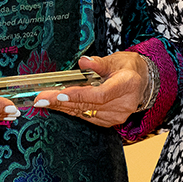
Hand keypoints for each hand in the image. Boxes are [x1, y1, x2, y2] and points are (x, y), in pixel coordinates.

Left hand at [31, 53, 147, 126]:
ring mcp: (117, 116)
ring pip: (85, 113)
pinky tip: (59, 105)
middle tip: (41, 99)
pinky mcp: (111, 122)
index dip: (78, 96)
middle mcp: (123, 104)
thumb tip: (84, 62)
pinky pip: (87, 117)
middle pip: (88, 105)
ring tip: (45, 101)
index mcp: (127, 85)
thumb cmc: (127, 68)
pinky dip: (73, 110)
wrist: (141, 81)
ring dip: (63, 107)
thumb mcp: (115, 59)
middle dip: (61, 102)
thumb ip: (99, 63)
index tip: (59, 94)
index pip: (99, 95)